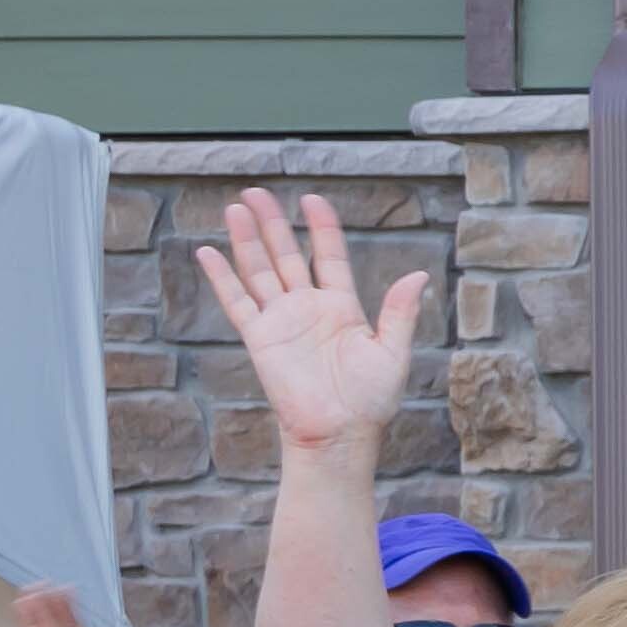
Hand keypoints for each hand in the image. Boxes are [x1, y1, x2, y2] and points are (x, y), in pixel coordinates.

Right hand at [198, 187, 424, 447]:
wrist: (339, 434)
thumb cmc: (370, 400)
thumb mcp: (392, 352)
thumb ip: (400, 312)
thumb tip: (419, 276)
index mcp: (342, 307)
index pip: (328, 255)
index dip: (320, 227)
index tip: (311, 199)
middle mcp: (308, 308)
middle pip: (286, 255)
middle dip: (272, 223)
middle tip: (255, 192)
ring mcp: (282, 321)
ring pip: (259, 271)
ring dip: (247, 240)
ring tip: (235, 208)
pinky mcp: (260, 339)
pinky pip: (237, 302)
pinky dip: (222, 278)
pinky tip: (208, 252)